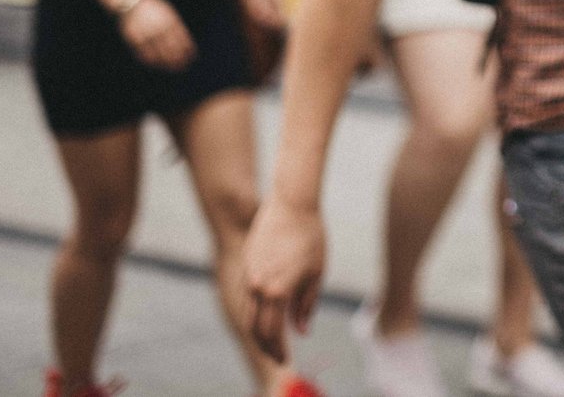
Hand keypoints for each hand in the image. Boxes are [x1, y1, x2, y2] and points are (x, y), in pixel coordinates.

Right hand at [119, 0, 195, 70]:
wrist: (131, 0)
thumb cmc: (151, 5)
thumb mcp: (167, 10)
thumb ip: (174, 24)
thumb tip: (184, 39)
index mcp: (170, 20)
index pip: (182, 39)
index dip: (188, 50)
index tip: (192, 58)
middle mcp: (159, 28)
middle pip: (172, 48)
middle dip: (179, 60)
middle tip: (183, 67)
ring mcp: (147, 34)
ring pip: (159, 53)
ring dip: (166, 63)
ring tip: (171, 69)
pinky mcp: (135, 39)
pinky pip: (144, 53)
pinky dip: (150, 61)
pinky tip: (155, 65)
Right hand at [245, 197, 327, 361]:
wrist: (293, 203)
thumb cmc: (311, 236)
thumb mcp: (317, 273)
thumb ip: (307, 305)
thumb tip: (302, 331)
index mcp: (277, 291)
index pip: (272, 333)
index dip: (278, 350)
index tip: (286, 361)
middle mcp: (257, 286)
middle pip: (255, 328)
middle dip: (266, 346)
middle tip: (278, 356)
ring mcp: (248, 275)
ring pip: (248, 312)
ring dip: (259, 329)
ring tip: (274, 340)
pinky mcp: (246, 264)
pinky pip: (248, 294)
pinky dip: (256, 309)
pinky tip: (268, 313)